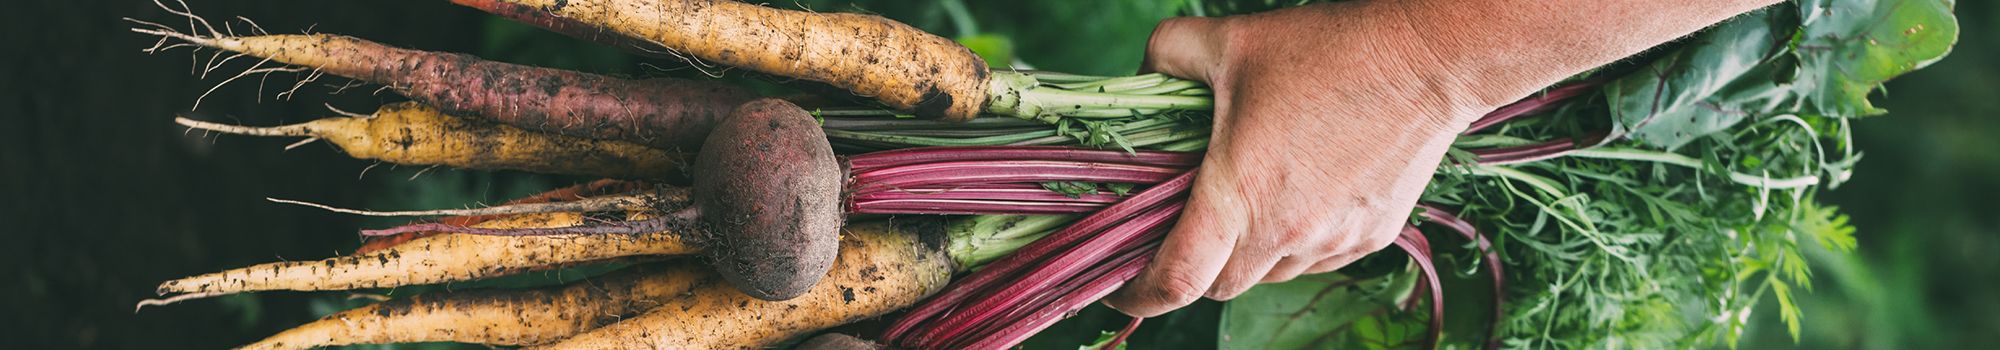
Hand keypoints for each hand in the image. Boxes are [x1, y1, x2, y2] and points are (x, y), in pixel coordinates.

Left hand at [1103, 2, 1489, 316]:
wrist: (1430, 59)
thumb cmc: (1329, 50)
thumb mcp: (1230, 40)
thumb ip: (1167, 53)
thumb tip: (1141, 73)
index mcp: (1239, 197)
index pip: (1175, 280)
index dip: (1136, 296)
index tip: (1117, 290)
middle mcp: (1285, 234)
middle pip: (1219, 286)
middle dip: (1190, 270)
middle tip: (1178, 231)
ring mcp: (1332, 242)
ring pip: (1269, 275)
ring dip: (1245, 254)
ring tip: (1243, 202)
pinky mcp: (1371, 237)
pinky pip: (1315, 260)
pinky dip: (1292, 243)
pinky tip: (1295, 195)